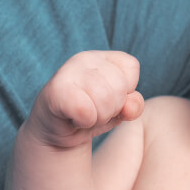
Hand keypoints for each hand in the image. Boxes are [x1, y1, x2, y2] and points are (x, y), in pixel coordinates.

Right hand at [27, 51, 142, 148]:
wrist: (56, 133)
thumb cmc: (90, 115)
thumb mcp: (118, 111)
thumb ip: (133, 106)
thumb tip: (129, 107)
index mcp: (102, 57)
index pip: (130, 67)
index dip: (125, 91)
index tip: (108, 99)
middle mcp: (84, 58)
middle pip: (119, 86)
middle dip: (112, 108)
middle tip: (94, 111)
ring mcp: (68, 71)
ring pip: (104, 99)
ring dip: (98, 117)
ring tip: (85, 116)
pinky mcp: (56, 90)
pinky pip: (85, 110)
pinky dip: (85, 122)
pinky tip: (74, 119)